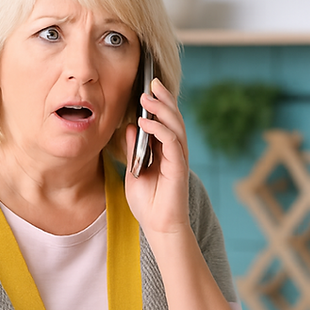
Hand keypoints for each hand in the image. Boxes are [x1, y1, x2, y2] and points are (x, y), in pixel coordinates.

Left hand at [124, 78, 190, 238]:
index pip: (165, 122)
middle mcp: (175, 152)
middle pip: (173, 119)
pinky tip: (145, 122)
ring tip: (147, 96)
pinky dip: (159, 129)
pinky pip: (172, 142)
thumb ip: (133, 150)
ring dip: (162, 109)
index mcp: (165, 152)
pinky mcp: (179, 168)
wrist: (158, 227)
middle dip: (164, 99)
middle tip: (152, 82)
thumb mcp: (134, 172)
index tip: (147, 88)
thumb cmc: (147, 204)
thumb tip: (130, 127)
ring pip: (175, 126)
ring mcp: (179, 159)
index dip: (158, 104)